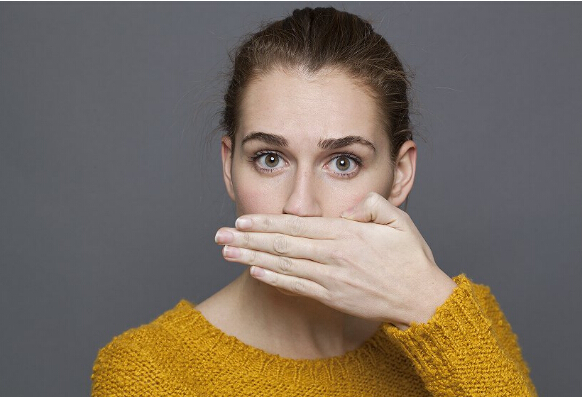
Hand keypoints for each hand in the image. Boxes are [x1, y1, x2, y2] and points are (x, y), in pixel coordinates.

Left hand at [214, 192, 456, 328]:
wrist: (421, 299)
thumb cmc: (411, 258)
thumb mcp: (398, 220)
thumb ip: (371, 206)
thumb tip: (346, 209)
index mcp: (346, 234)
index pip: (297, 225)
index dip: (266, 222)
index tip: (242, 219)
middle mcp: (333, 256)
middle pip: (282, 245)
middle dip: (248, 239)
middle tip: (220, 235)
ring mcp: (330, 279)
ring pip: (283, 266)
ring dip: (252, 259)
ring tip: (227, 253)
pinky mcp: (331, 297)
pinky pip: (296, 287)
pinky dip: (273, 280)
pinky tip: (254, 273)